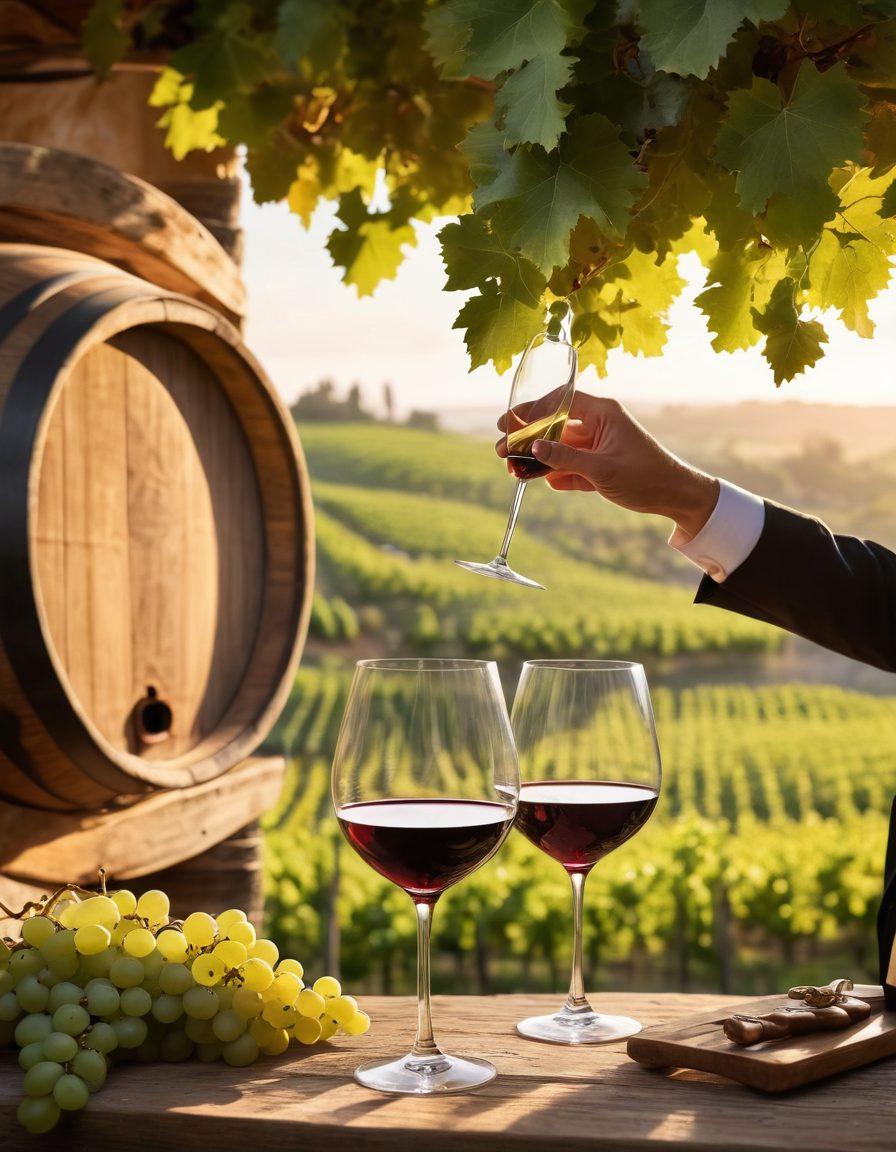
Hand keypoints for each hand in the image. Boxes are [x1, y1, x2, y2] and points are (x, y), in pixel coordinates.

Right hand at [496, 394, 718, 539]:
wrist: (675, 497)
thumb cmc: (646, 477)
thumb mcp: (602, 469)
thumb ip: (566, 458)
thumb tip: (533, 448)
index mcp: (603, 413)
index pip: (560, 402)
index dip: (531, 410)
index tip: (507, 422)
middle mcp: (598, 424)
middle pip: (554, 425)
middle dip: (527, 439)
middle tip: (501, 450)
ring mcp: (597, 445)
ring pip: (559, 448)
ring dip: (537, 459)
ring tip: (514, 470)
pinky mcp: (598, 465)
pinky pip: (569, 466)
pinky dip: (556, 474)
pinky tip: (542, 482)